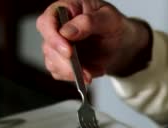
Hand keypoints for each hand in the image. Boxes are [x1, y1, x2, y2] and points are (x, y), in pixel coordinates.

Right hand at [36, 0, 151, 82]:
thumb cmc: (114, 25)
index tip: (69, 52)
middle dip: (66, 63)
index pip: (47, 22)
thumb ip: (89, 22)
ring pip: (53, 63)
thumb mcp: (108, 19)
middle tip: (86, 72)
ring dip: (74, 72)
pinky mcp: (61, 61)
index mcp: (65, 9)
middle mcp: (57, 27)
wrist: (121, 43)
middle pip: (49, 47)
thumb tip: (67, 32)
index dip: (54, 38)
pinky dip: (77, 77)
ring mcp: (57, 45)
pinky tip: (92, 71)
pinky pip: (60, 73)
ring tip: (96, 70)